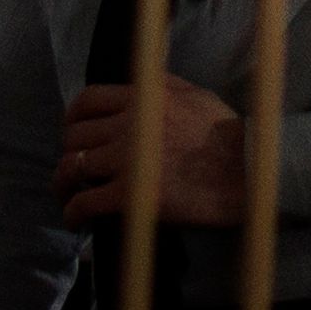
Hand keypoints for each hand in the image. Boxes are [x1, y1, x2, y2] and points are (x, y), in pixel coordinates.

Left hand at [61, 74, 251, 228]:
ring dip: (64, 185)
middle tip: (73, 170)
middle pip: (74, 137)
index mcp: (143, 97)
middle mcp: (128, 123)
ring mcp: (126, 159)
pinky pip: (84, 202)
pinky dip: (74, 213)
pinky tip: (77, 220)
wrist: (246, 171)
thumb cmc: (228, 136)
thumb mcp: (195, 95)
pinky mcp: (129, 195)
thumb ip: (161, 89)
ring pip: (71, 168)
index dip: (72, 118)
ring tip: (67, 196)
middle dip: (68, 154)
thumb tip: (141, 89)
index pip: (87, 100)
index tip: (72, 132)